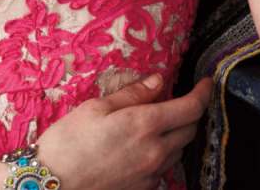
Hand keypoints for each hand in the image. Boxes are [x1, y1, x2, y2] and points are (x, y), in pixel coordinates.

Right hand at [36, 73, 213, 189]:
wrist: (52, 185)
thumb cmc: (69, 141)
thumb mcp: (97, 106)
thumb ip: (132, 93)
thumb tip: (158, 81)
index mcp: (144, 125)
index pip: (190, 109)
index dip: (203, 93)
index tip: (207, 83)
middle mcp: (154, 152)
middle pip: (189, 130)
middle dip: (190, 112)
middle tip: (178, 99)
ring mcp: (150, 175)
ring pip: (178, 150)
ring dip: (176, 133)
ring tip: (158, 121)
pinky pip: (163, 168)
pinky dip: (162, 153)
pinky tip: (143, 146)